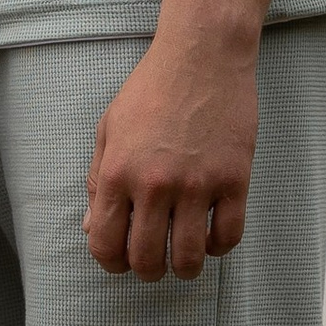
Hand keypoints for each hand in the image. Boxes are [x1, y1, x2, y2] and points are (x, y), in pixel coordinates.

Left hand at [84, 25, 258, 281]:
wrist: (202, 54)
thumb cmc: (150, 89)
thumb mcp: (109, 129)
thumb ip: (97, 181)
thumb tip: (91, 228)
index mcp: (116, 173)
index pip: (105, 244)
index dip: (110, 263)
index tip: (120, 262)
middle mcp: (153, 184)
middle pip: (147, 259)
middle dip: (147, 271)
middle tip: (154, 264)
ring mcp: (196, 184)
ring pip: (189, 257)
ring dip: (184, 268)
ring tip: (183, 259)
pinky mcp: (234, 179)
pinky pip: (228, 236)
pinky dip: (218, 247)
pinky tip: (212, 236)